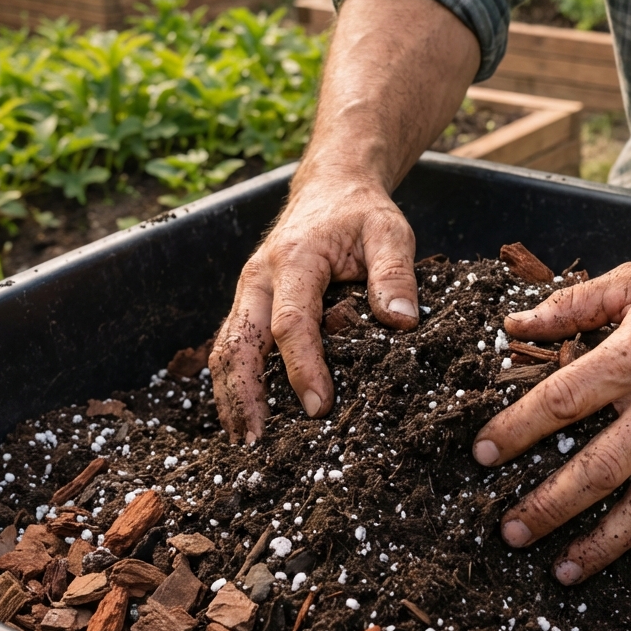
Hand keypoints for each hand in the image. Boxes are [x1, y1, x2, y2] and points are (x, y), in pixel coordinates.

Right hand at [210, 174, 418, 442]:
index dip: (303, 367)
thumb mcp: (390, 233)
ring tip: (245, 440)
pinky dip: (234, 381)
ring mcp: (250, 290)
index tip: (318, 407)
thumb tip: (403, 324)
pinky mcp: (251, 302)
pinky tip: (247, 414)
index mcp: (296, 260)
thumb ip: (395, 275)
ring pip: (227, 346)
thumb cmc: (361, 213)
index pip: (292, 323)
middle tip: (254, 443)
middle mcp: (261, 277)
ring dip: (231, 394)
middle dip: (243, 394)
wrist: (331, 187)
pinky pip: (234, 343)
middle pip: (239, 341)